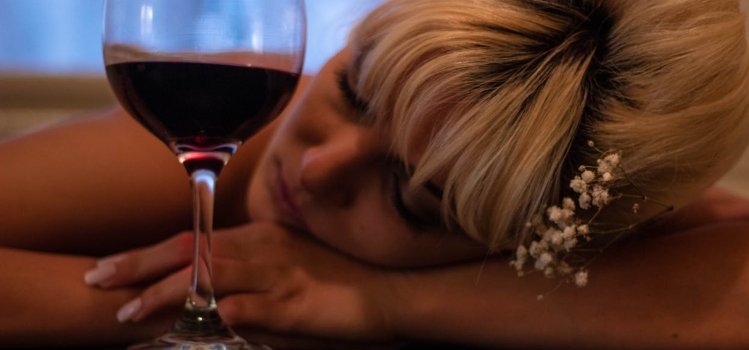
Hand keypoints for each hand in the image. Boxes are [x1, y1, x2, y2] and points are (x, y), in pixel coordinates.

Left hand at [84, 222, 401, 346]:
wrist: (389, 290)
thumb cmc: (337, 280)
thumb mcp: (287, 268)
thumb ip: (248, 272)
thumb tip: (209, 290)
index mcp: (258, 236)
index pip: (192, 240)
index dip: (148, 253)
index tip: (110, 266)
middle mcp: (263, 248)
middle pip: (190, 251)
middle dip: (140, 266)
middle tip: (97, 278)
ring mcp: (280, 274)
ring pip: (212, 276)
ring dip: (168, 293)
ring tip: (129, 310)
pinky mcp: (297, 303)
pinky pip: (254, 306)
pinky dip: (223, 312)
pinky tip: (198, 319)